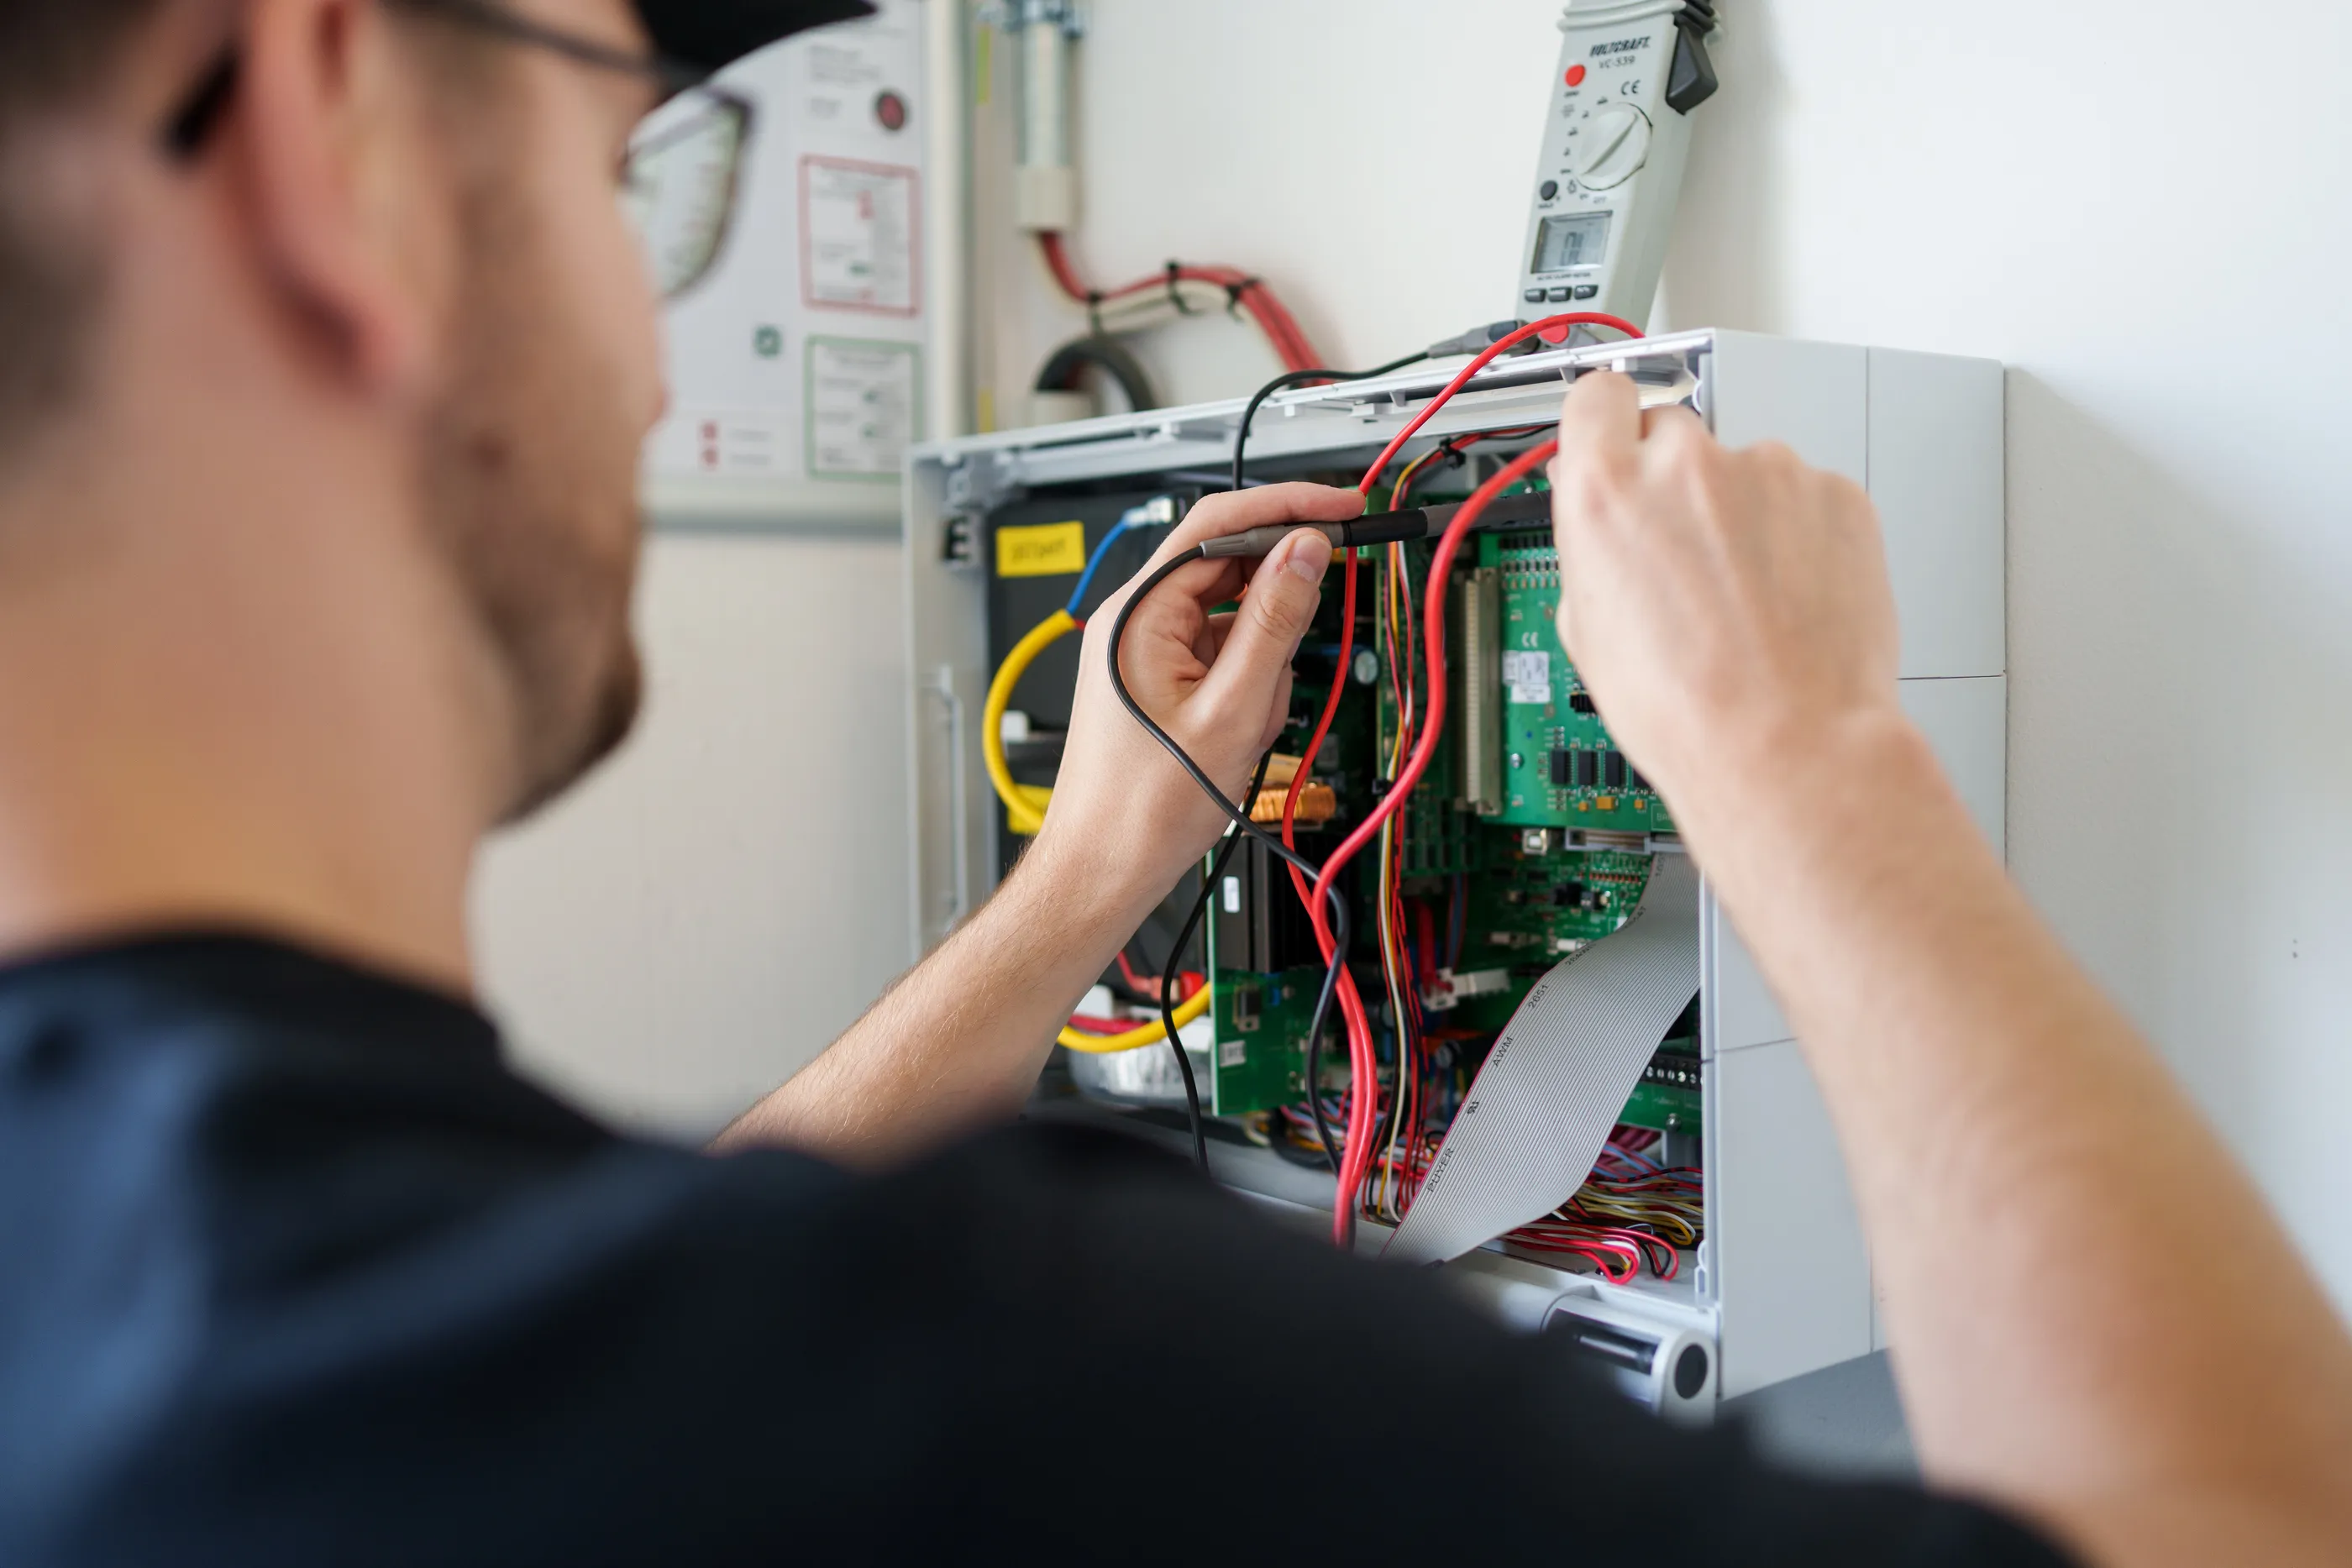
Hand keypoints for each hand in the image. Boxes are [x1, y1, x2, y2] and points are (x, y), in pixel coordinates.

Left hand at [1034, 483, 1363, 907]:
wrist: (1105, 868)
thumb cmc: (1143, 807)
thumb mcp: (1231, 710)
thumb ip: (1274, 622)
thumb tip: (1306, 551)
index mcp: (1138, 612)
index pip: (1220, 522)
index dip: (1287, 507)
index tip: (1342, 508)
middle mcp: (1135, 620)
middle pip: (1231, 569)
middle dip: (1279, 611)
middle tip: (1306, 640)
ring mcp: (1146, 649)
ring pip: (1236, 620)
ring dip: (1263, 665)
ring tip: (1248, 725)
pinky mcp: (1160, 677)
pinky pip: (1224, 657)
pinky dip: (1249, 688)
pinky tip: (1240, 732)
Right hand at [1548, 372, 1904, 831]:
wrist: (1786, 743)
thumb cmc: (1687, 707)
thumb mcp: (1586, 629)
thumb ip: (1587, 543)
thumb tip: (1594, 510)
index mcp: (1608, 492)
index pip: (1597, 397)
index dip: (1606, 423)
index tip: (1615, 440)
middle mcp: (1687, 465)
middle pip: (1672, 433)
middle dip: (1674, 482)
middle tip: (1685, 553)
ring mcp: (1770, 472)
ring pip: (1744, 471)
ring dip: (1742, 514)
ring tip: (1745, 596)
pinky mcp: (1836, 494)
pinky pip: (1805, 497)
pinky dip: (1798, 535)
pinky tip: (1787, 597)